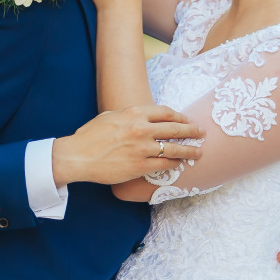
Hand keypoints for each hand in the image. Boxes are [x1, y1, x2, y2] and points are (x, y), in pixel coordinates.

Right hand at [52, 105, 202, 185]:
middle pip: (175, 129)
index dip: (180, 117)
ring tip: (199, 152)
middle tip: (202, 133)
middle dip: (192, 131)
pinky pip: (164, 164)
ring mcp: (142, 148)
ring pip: (174, 148)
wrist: (77, 156)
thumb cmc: (90, 136)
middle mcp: (141, 129)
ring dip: (189, 150)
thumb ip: (129, 114)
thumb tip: (142, 115)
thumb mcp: (110, 116)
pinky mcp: (140, 166)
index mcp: (134, 113)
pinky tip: (180, 164)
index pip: (166, 112)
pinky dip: (175, 164)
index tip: (188, 120)